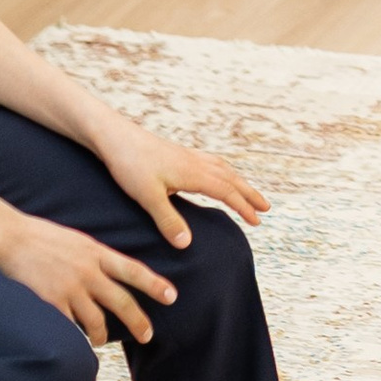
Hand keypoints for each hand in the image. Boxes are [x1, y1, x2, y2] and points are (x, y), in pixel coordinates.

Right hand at [0, 209, 177, 347]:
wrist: (11, 237)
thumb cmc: (42, 237)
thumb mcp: (78, 240)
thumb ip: (96, 257)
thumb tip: (111, 271)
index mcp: (97, 253)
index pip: (133, 270)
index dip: (155, 284)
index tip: (171, 297)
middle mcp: (88, 271)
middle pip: (121, 302)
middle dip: (138, 321)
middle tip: (148, 335)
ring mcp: (70, 288)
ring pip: (96, 321)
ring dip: (101, 335)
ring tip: (100, 341)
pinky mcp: (51, 302)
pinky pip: (70, 327)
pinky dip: (74, 335)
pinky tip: (74, 340)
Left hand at [87, 105, 269, 250]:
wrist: (114, 136)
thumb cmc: (129, 165)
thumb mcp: (147, 197)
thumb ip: (168, 220)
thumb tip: (187, 244)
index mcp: (193, 173)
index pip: (226, 192)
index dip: (243, 207)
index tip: (257, 222)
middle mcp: (195, 162)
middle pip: (231, 178)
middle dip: (249, 193)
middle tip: (266, 207)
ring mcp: (187, 156)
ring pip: (222, 168)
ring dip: (238, 181)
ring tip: (248, 191)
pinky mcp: (177, 154)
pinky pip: (210, 162)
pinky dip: (222, 171)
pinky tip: (216, 174)